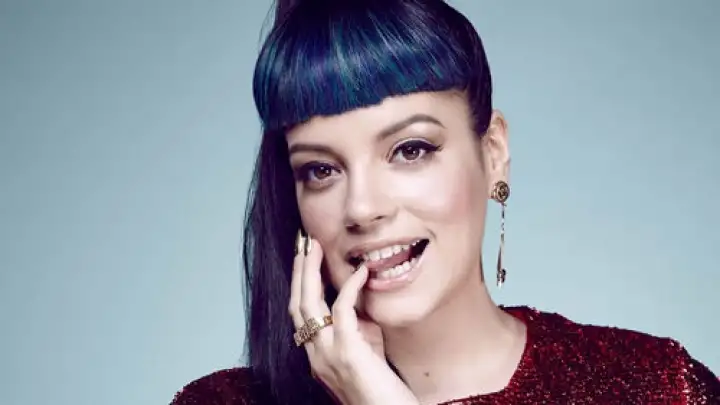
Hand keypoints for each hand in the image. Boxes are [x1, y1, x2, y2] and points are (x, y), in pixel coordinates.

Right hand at [289, 233, 418, 404]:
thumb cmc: (384, 393)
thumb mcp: (367, 353)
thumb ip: (359, 327)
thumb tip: (360, 297)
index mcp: (317, 356)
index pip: (299, 313)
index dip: (299, 283)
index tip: (304, 256)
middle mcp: (316, 356)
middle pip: (297, 304)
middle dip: (298, 270)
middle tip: (302, 242)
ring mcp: (328, 356)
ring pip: (308, 306)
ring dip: (310, 272)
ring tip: (314, 246)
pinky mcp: (348, 354)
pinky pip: (343, 312)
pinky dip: (350, 287)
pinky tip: (360, 272)